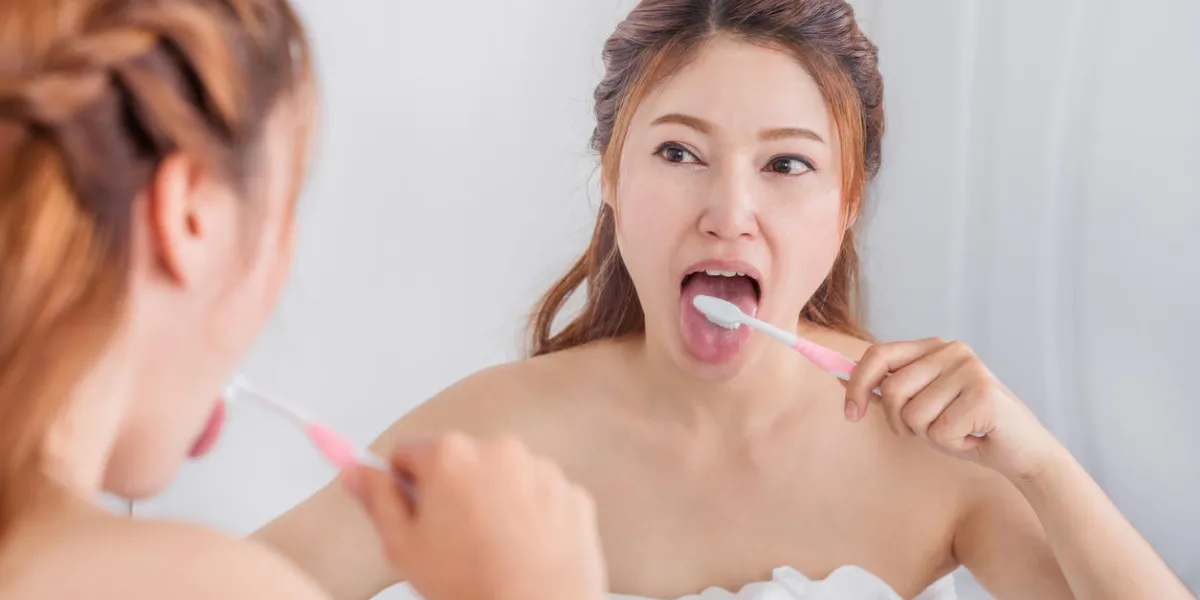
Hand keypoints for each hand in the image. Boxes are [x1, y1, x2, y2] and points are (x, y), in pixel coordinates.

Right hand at [342, 432, 606, 599]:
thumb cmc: (471, 585)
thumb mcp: (403, 547)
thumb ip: (377, 501)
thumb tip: (356, 472)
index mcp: (449, 454)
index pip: (407, 453)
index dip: (403, 486)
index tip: (413, 513)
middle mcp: (497, 448)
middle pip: (458, 461)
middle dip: (451, 491)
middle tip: (453, 541)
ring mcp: (540, 468)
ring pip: (501, 477)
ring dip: (493, 501)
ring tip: (492, 550)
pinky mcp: (571, 492)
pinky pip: (540, 495)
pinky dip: (531, 516)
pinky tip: (523, 550)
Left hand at [843, 337, 1067, 480]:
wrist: (1022, 451)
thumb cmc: (967, 429)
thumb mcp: (921, 408)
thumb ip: (887, 391)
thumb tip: (842, 377)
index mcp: (933, 348)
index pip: (878, 354)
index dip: (856, 385)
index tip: (850, 414)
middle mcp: (951, 350)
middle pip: (891, 389)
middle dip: (899, 422)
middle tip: (926, 431)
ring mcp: (970, 369)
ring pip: (913, 414)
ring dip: (929, 435)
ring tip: (957, 430)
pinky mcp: (984, 395)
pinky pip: (938, 432)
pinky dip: (952, 444)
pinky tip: (974, 436)